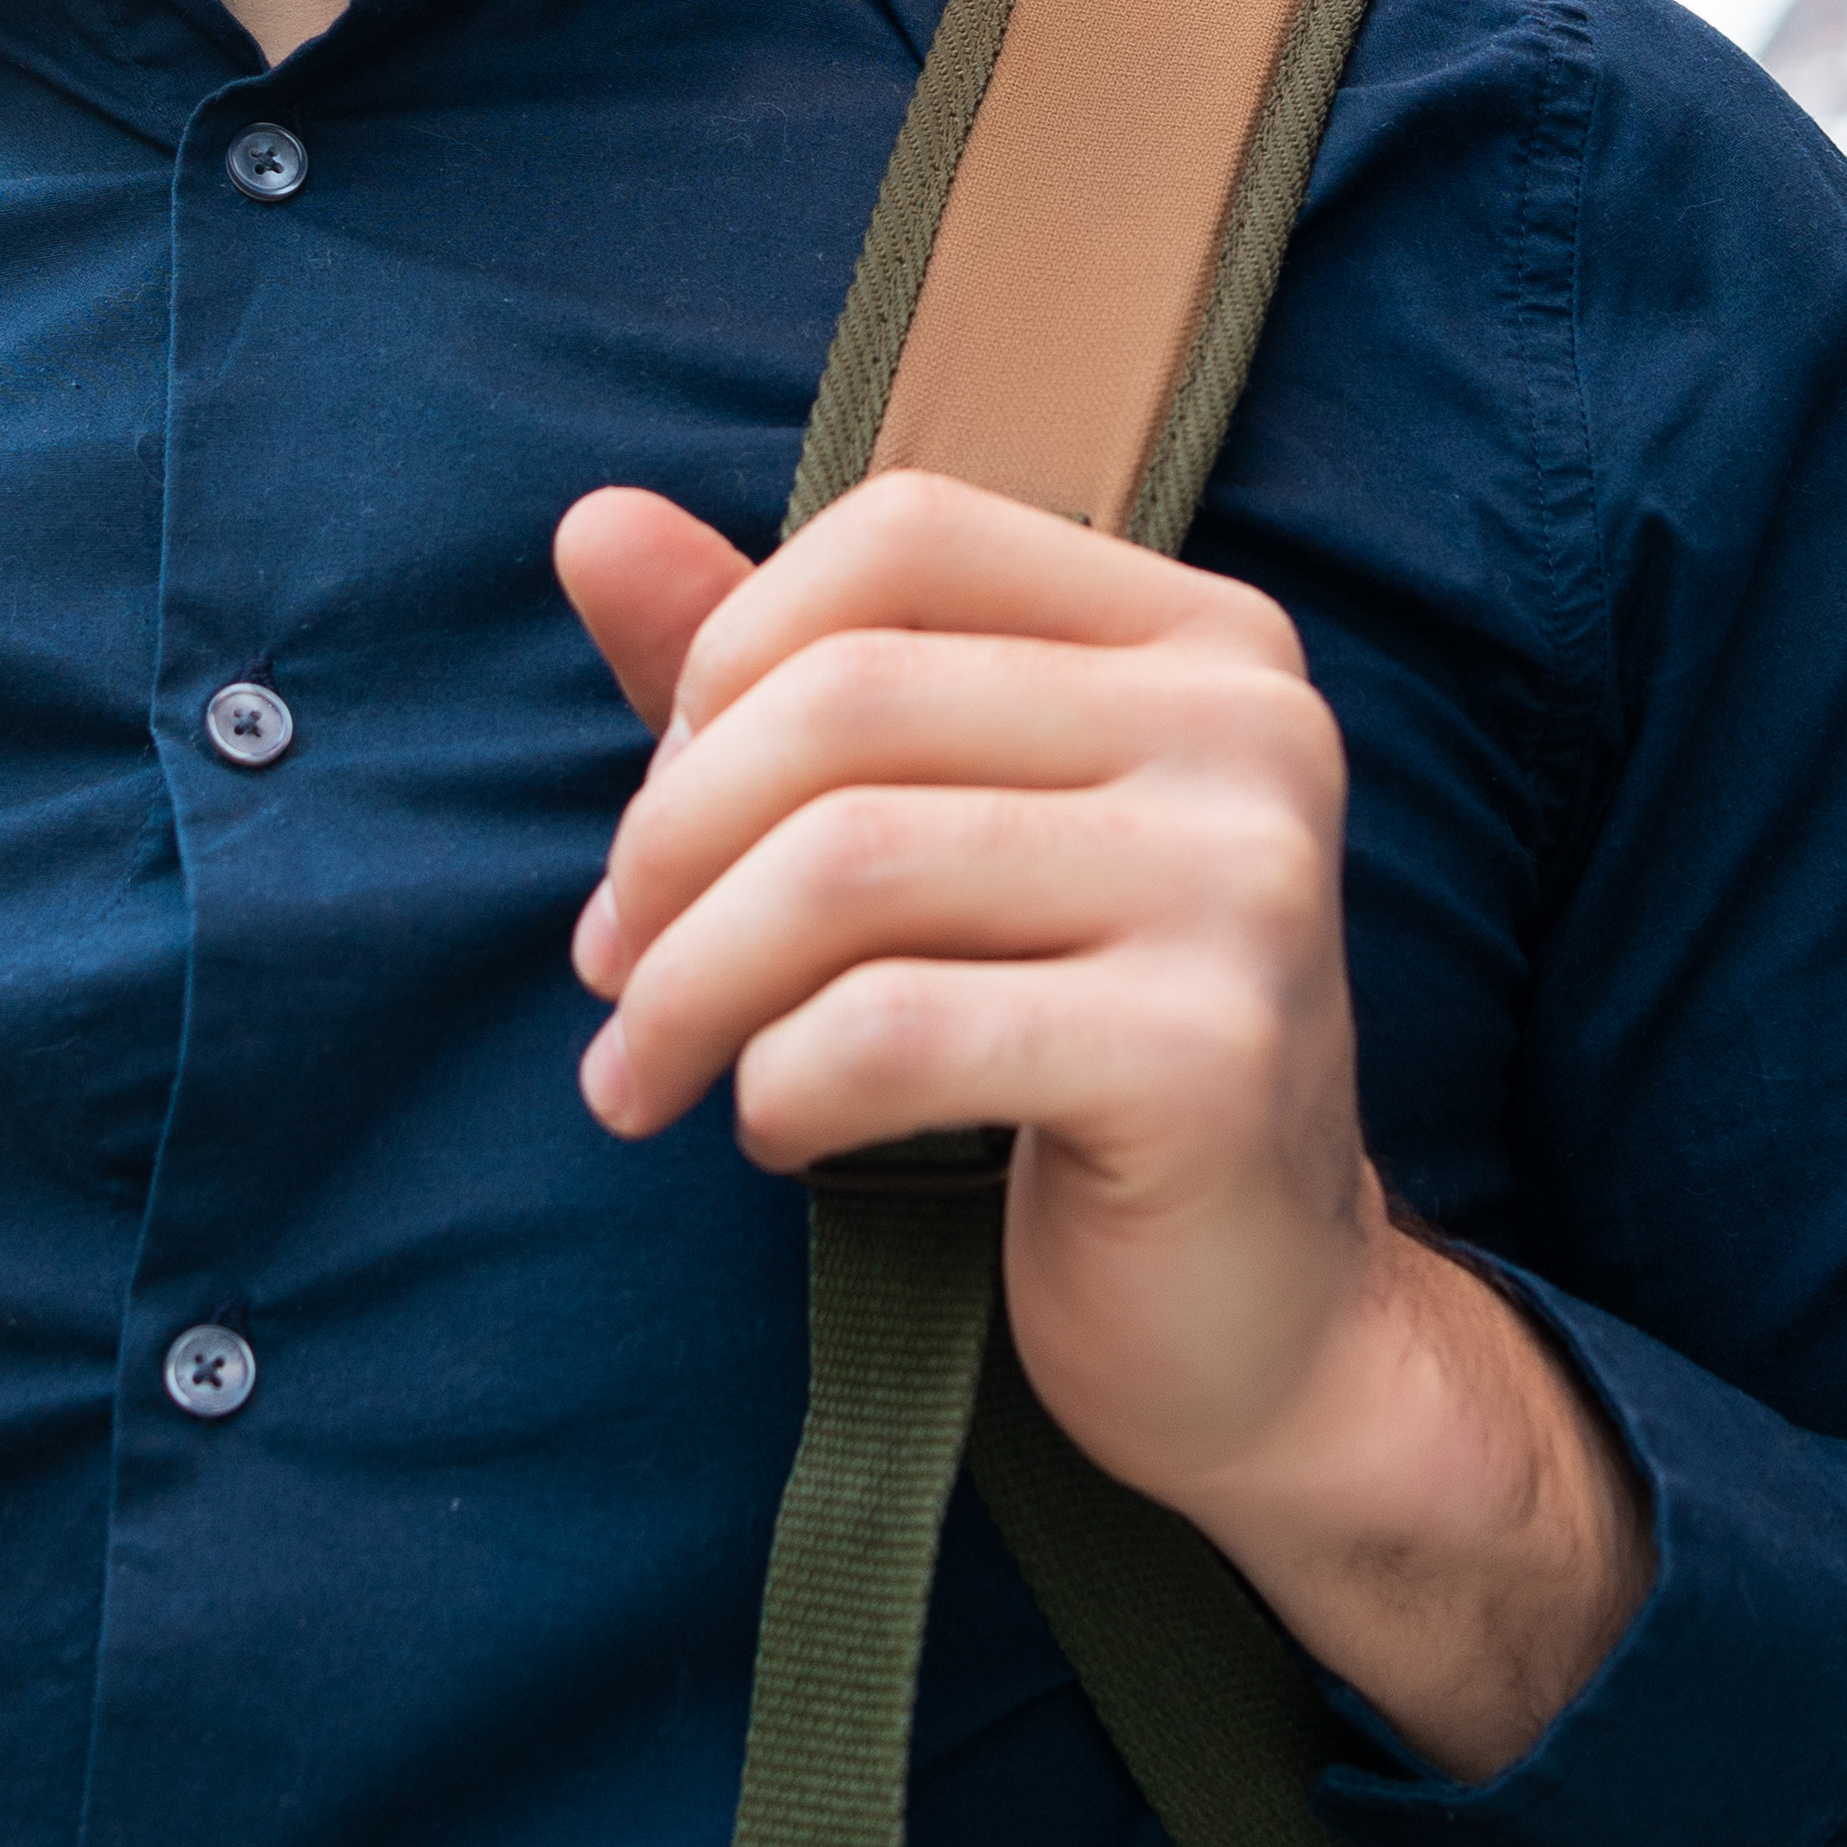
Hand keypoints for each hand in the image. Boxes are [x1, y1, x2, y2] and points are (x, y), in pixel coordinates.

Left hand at [555, 474, 1638, 1780]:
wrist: (1258, 1324)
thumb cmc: (1062, 1051)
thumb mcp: (927, 836)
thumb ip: (772, 676)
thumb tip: (589, 522)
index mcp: (1200, 639)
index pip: (903, 534)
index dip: (730, 658)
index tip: (663, 816)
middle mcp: (1252, 732)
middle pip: (849, 699)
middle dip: (669, 846)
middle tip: (615, 972)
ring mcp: (1249, 887)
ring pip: (848, 865)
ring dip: (688, 984)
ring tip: (644, 1073)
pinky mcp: (1210, 1056)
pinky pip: (892, 1030)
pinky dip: (778, 1084)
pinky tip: (777, 1132)